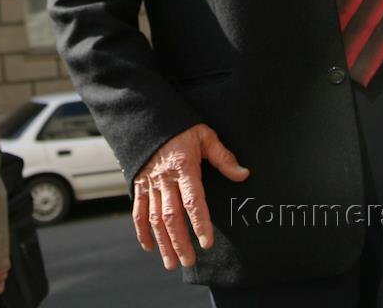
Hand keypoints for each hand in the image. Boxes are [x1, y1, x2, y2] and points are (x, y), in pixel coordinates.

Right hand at [132, 123, 248, 270]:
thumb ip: (223, 157)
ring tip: (171, 263)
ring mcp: (149, 184)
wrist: (147, 119)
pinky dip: (142, 230)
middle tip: (189, 261)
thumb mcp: (204, 135)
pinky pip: (138, 211)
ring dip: (163, 242)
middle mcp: (165, 179)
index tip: (207, 242)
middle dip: (180, 241)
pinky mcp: (139, 185)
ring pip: (155, 218)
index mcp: (184, 167)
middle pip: (171, 216)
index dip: (200, 222)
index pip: (193, 200)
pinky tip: (149, 247)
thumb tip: (243, 174)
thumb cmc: (181, 128)